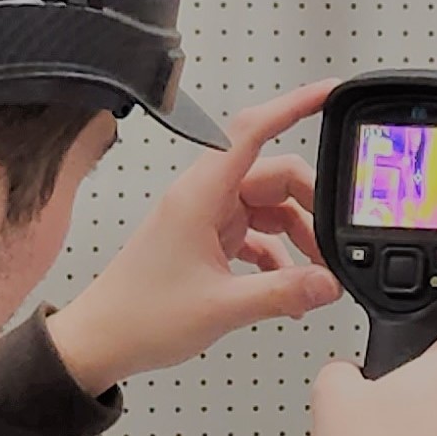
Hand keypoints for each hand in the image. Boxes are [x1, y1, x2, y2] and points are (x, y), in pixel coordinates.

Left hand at [43, 80, 342, 394]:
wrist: (102, 342)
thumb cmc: (139, 316)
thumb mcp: (222, 307)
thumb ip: (282, 292)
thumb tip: (327, 282)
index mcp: (200, 195)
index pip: (253, 130)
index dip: (294, 106)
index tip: (329, 94)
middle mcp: (203, 198)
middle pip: (273, 175)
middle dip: (311, 204)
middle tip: (334, 241)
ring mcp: (205, 218)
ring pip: (269, 207)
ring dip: (298, 235)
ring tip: (316, 274)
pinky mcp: (206, 241)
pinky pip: (255, 234)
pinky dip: (278, 256)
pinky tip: (289, 286)